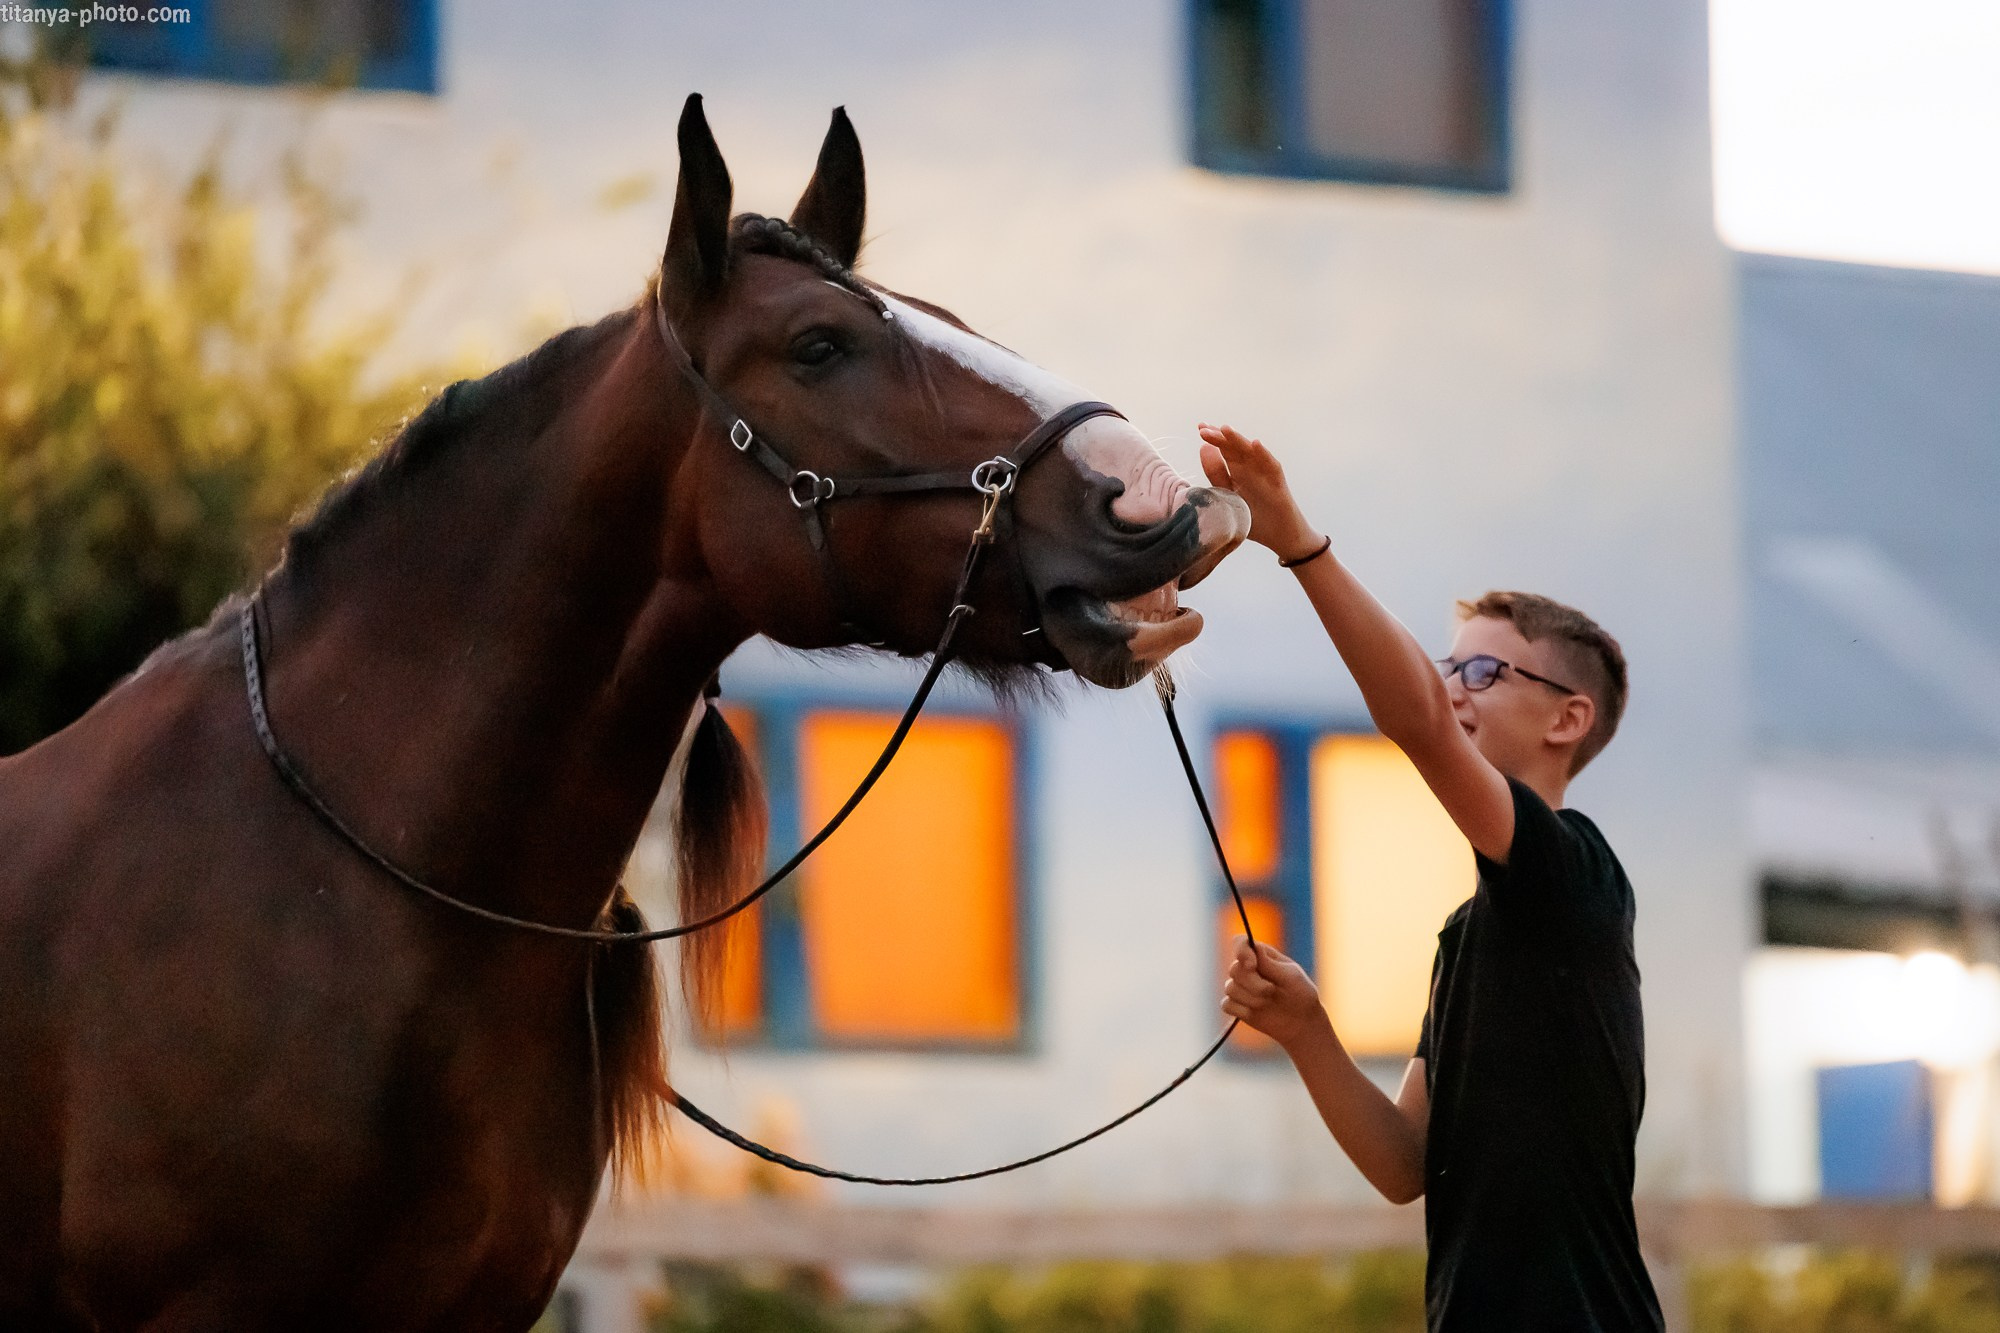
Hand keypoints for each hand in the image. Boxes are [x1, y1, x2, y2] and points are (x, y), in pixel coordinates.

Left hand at [1197, 423, 1320, 561]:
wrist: (1279, 536)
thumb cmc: (1254, 517)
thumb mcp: (1227, 495)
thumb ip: (1216, 474)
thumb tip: (1203, 448)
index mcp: (1237, 471)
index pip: (1224, 450)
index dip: (1213, 439)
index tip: (1200, 428)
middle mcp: (1251, 468)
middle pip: (1235, 448)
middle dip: (1220, 437)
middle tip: (1204, 429)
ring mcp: (1265, 474)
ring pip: (1251, 453)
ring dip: (1238, 440)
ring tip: (1224, 429)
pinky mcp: (1278, 483)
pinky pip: (1271, 466)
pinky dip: (1264, 455)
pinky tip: (1255, 444)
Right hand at [1222, 936, 1328, 1049]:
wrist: (1301, 1022)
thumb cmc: (1300, 994)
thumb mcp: (1291, 976)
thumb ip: (1270, 963)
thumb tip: (1253, 946)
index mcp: (1261, 955)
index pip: (1240, 943)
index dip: (1241, 951)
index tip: (1252, 965)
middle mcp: (1247, 969)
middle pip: (1234, 969)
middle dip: (1253, 983)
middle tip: (1271, 991)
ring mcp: (1241, 987)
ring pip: (1230, 988)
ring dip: (1251, 998)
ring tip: (1268, 1003)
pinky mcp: (1237, 1006)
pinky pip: (1227, 1004)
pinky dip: (1241, 1010)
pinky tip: (1255, 1013)